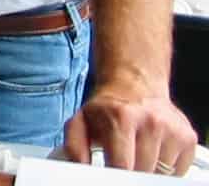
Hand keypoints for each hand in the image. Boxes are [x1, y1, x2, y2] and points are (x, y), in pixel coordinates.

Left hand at [62, 83, 197, 174]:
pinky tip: (153, 151)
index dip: (115, 176)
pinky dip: (165, 168)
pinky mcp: (188, 137)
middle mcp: (151, 122)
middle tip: (122, 159)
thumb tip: (80, 168)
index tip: (111, 175)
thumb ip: (74, 146)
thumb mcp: (81, 120)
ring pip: (161, 174)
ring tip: (137, 152)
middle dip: (130, 172)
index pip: (123, 166)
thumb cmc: (107, 108)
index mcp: (122, 118)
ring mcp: (173, 129)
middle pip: (143, 172)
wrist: (135, 85)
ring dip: (148, 170)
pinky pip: (178, 170)